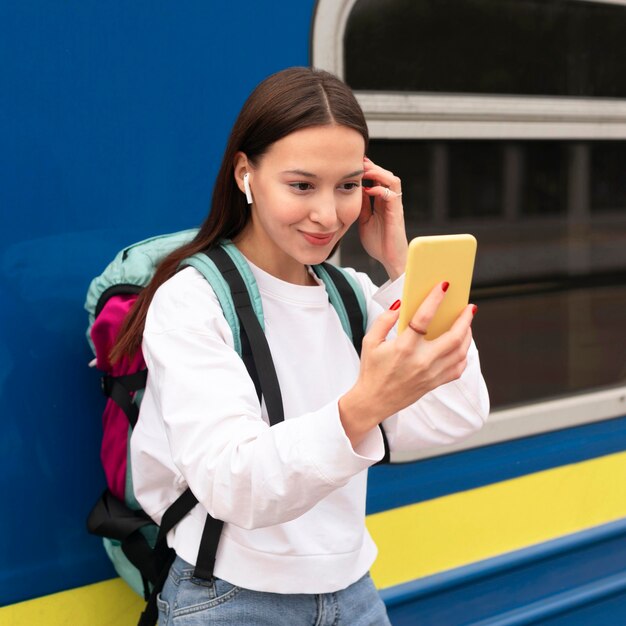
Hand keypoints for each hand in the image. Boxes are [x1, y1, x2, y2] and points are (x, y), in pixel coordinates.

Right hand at [338, 282, 475, 446]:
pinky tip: (460, 345)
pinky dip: (463, 355)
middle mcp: (421, 361)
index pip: (423, 318)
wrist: (374, 401)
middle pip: (453, 337)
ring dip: (467, 335)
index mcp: (403, 348)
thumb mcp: (370, 341)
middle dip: (465, 319)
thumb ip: (384, 321)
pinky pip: (458, 368)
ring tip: (467, 323)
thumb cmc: (371, 370)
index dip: (435, 299)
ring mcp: (431, 374)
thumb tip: (400, 305)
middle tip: (469, 307)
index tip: (444, 286)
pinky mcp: (435, 383)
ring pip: (460, 352)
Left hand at [358, 156, 407, 279]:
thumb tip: (352, 191)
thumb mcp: (364, 220)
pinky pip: (392, 195)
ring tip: (365, 171)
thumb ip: (361, 206)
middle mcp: (390, 201)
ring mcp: (395, 206)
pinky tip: (369, 190)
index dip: (367, 170)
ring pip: (392, 180)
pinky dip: (381, 189)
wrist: (390, 259)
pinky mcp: (397, 213)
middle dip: (372, 166)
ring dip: (378, 173)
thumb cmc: (378, 242)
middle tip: (357, 163)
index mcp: (382, 201)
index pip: (377, 179)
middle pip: (385, 174)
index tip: (352, 164)